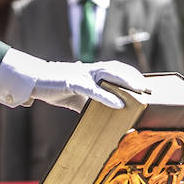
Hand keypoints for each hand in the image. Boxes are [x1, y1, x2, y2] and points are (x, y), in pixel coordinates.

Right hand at [29, 60, 148, 110]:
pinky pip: (93, 90)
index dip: (131, 75)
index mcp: (91, 71)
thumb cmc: (56, 87)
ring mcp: (82, 74)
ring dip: (126, 82)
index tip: (145, 85)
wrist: (34, 81)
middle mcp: (89, 69)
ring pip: (109, 74)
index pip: (116, 69)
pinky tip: (119, 104)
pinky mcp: (73, 82)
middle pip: (116, 69)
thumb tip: (101, 114)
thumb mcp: (76, 96)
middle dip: (134, 77)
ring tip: (140, 91)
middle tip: (149, 89)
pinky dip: (108, 97)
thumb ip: (90, 102)